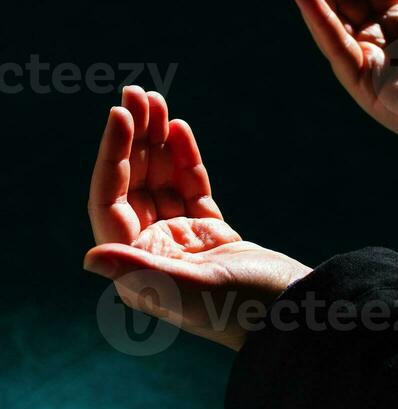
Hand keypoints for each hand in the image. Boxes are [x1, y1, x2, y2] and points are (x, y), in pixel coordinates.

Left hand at [86, 87, 309, 349]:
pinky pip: (190, 187)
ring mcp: (181, 242)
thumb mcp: (191, 289)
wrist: (297, 316)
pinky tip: (179, 127)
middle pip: (133, 184)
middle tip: (136, 92)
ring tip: (155, 99)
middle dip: (133, 138)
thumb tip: (89, 258)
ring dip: (156, 140)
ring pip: (160, 180)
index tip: (119, 115)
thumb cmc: (244, 309)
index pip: (112, 201)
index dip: (112, 156)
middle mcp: (152, 254)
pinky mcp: (210, 235)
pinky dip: (184, 157)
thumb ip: (141, 272)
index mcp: (138, 269)